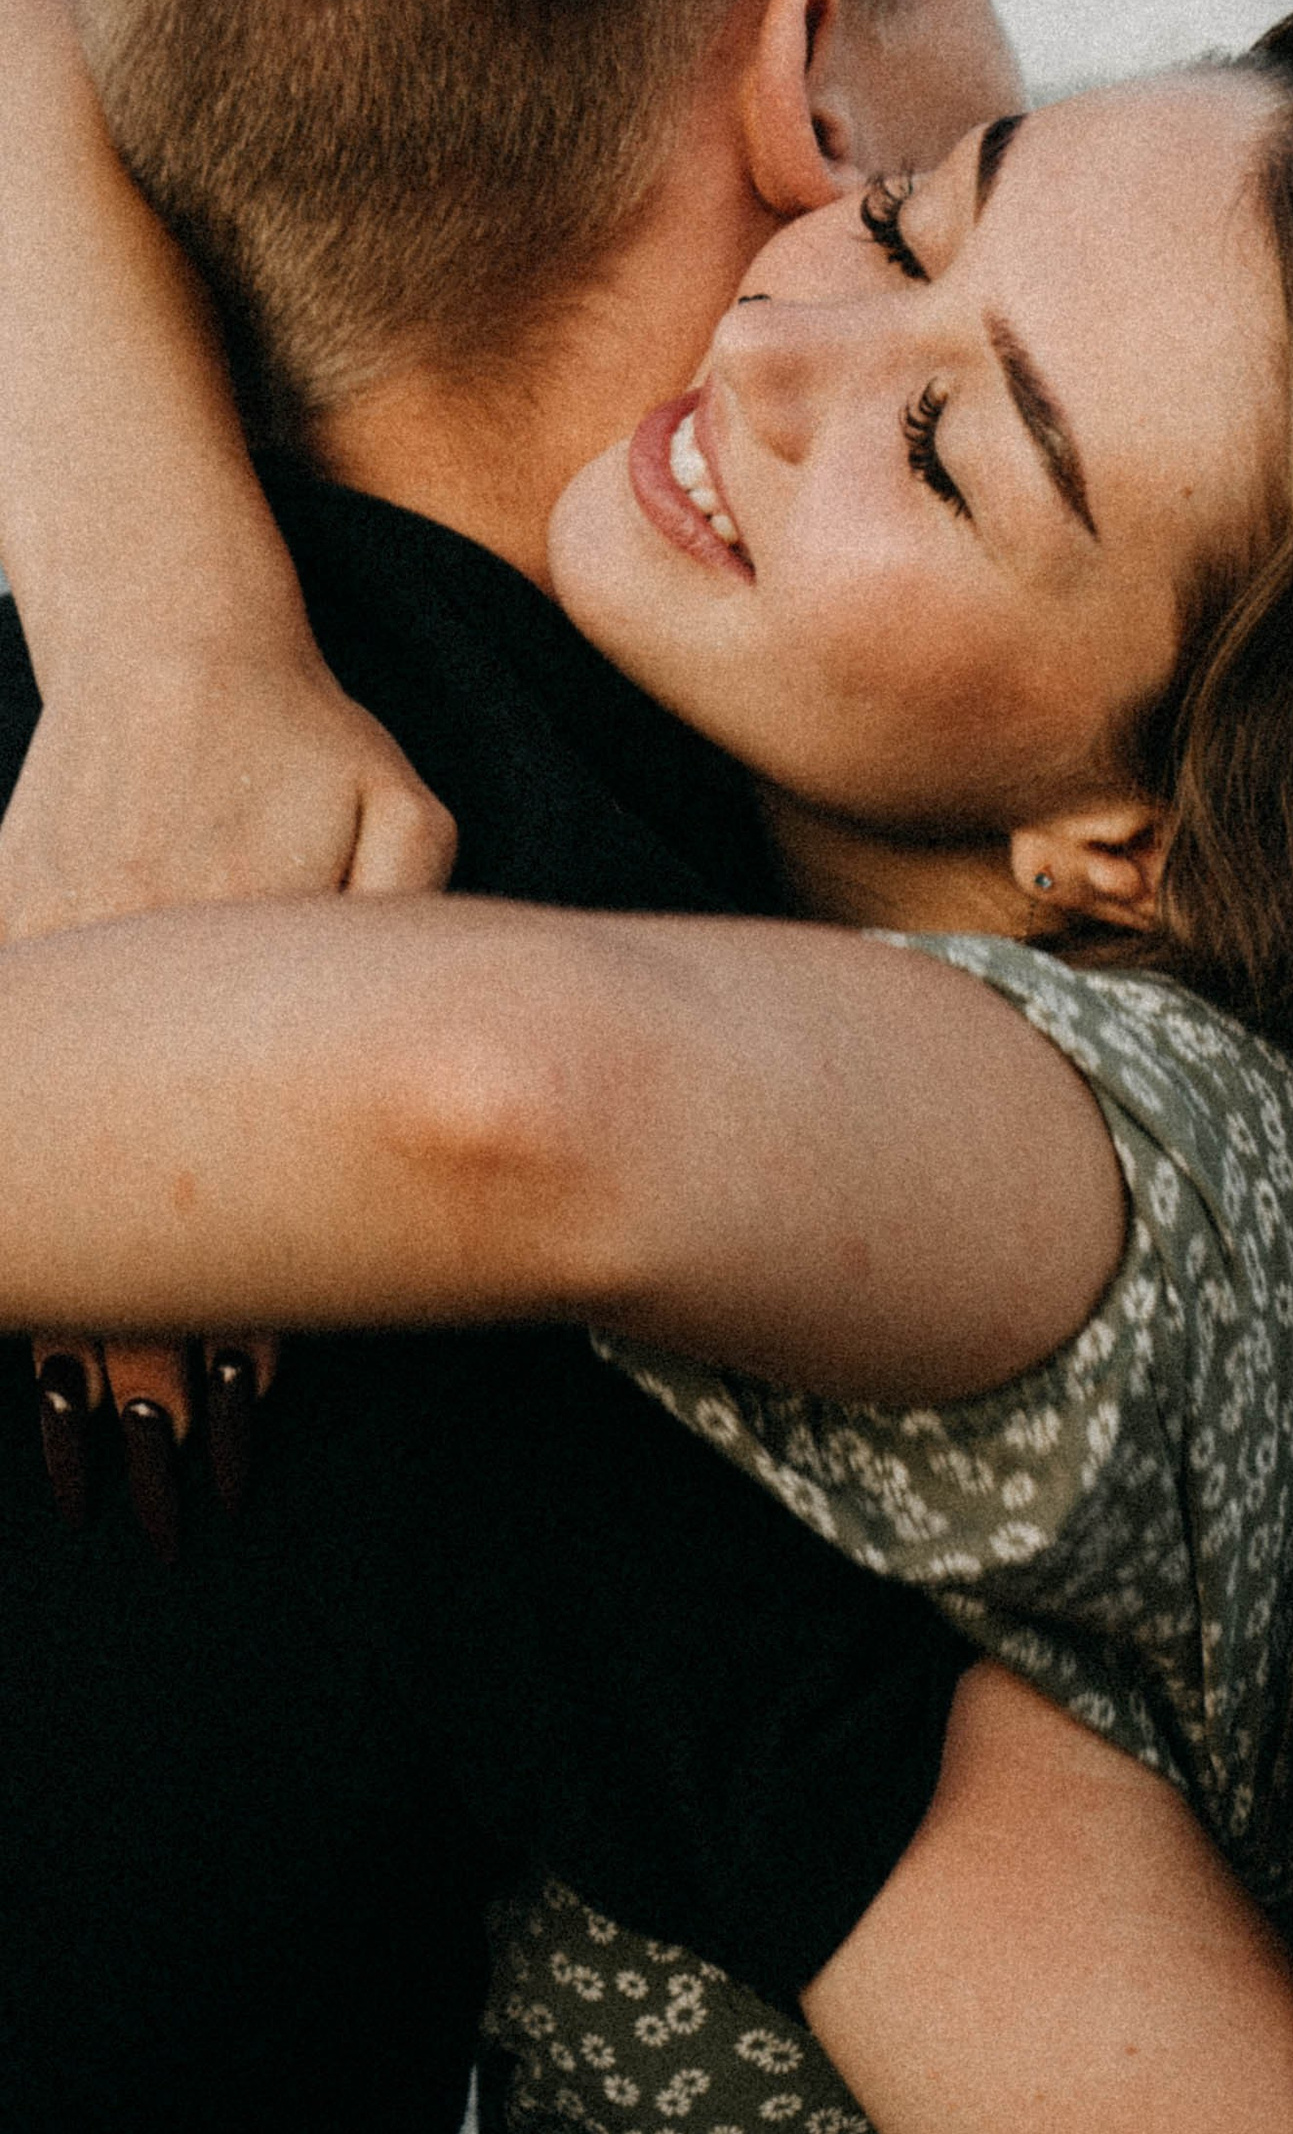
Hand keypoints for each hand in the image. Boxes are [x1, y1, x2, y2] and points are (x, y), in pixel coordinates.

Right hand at [6, 636, 453, 1542]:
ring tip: (95, 1457)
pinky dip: (24, 1216)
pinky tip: (42, 1321)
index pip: (221, 1189)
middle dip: (139, 1373)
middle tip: (169, 1490)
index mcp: (226, 973)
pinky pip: (15, 1112)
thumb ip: (406, 932)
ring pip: (47, 1185)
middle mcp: (125, 991)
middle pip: (120, 1223)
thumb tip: (412, 1055)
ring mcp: (50, 979)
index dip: (233, 1324)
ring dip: (66, 1322)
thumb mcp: (397, 817)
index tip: (242, 1426)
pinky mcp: (9, 956)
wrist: (165, 643)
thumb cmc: (306, 741)